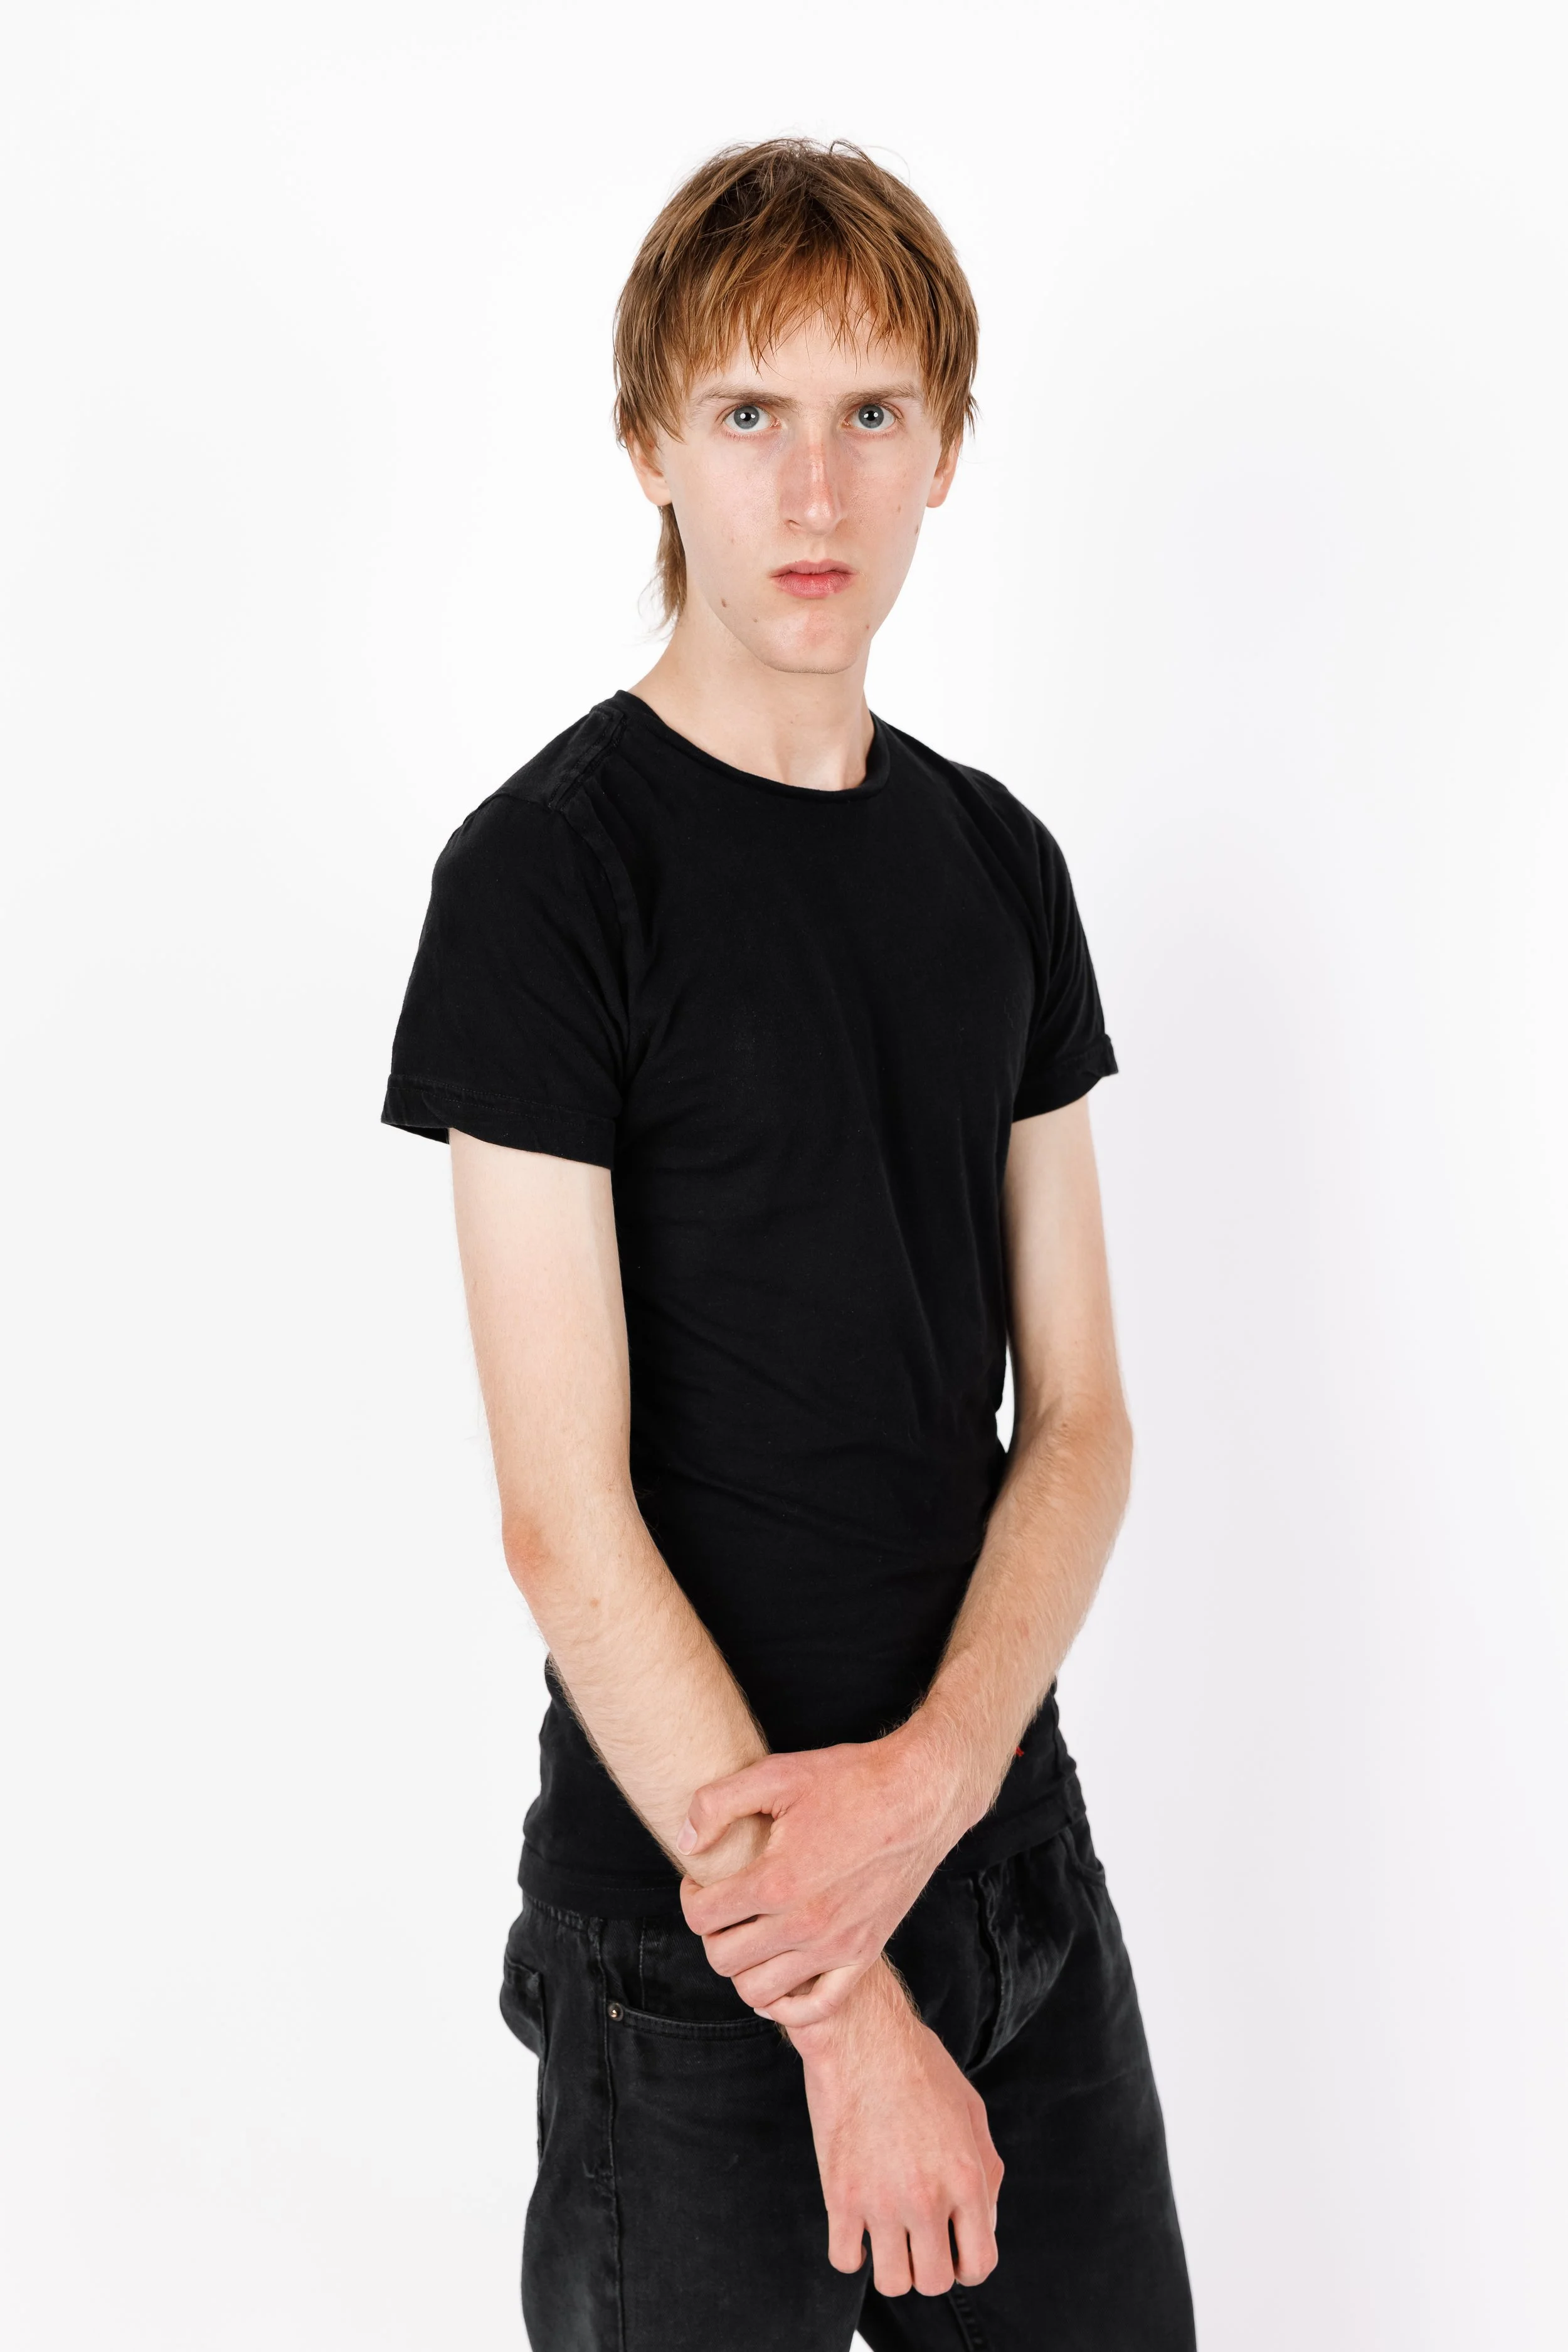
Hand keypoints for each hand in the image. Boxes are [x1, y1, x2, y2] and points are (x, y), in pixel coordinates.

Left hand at [677, 1720, 973, 2025]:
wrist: (920, 1796)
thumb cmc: (849, 1780)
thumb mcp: (775, 1773)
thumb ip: (716, 1804)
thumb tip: (686, 1843)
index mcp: (777, 1880)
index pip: (703, 1917)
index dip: (691, 1896)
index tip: (702, 1879)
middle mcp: (805, 1923)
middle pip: (724, 1959)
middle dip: (712, 1931)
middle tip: (724, 1904)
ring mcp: (837, 1946)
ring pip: (759, 1991)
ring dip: (743, 1965)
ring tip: (749, 1932)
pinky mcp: (864, 1954)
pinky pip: (815, 2007)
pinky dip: (787, 2002)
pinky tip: (777, 1970)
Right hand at [791, 1958, 1003, 2296]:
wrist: (860, 2033)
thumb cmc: (920, 2066)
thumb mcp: (972, 2111)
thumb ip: (986, 2172)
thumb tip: (984, 2225)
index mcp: (967, 2178)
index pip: (978, 2265)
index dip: (967, 2265)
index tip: (951, 2248)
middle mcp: (928, 2198)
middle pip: (934, 2282)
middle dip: (929, 2264)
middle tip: (917, 2234)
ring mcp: (881, 2201)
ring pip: (892, 2282)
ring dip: (892, 2264)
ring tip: (887, 2231)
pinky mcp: (839, 2195)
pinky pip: (845, 2261)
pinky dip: (852, 2252)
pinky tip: (856, 2224)